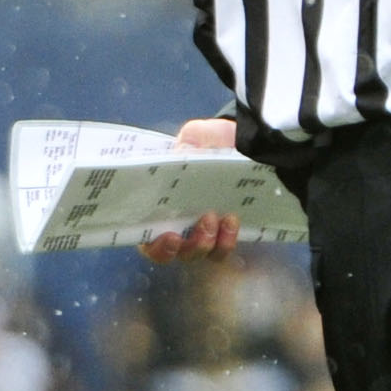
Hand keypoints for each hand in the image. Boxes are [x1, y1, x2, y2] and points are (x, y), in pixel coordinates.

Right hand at [138, 118, 245, 263]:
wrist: (243, 145)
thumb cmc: (210, 144)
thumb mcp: (197, 136)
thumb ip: (188, 142)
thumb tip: (180, 153)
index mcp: (160, 206)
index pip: (147, 238)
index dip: (154, 246)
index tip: (168, 236)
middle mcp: (178, 225)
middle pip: (174, 253)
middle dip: (187, 246)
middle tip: (204, 221)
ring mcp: (202, 232)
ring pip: (199, 254)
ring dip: (207, 243)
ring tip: (219, 218)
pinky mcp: (226, 233)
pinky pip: (222, 250)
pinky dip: (227, 241)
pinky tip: (232, 221)